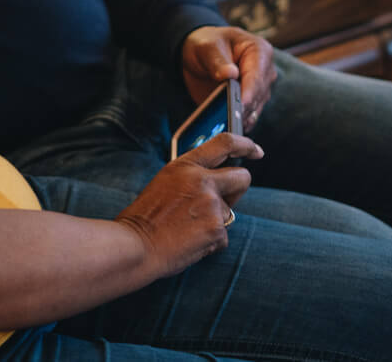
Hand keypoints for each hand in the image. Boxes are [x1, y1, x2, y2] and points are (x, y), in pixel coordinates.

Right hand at [115, 132, 261, 278]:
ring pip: (228, 212)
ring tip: (187, 229)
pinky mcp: (217, 230)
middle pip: (242, 178)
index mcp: (185, 165)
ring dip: (214, 221)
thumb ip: (191, 178)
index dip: (245, 145)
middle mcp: (202, 180)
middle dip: (238, 188)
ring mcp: (211, 205)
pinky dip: (210, 242)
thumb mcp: (165, 183)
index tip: (256, 151)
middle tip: (226, 200)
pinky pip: (222, 236)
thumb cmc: (144, 218)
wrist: (135, 247)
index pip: (225, 143)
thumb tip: (216, 184)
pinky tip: (189, 243)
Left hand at [180, 26, 277, 130]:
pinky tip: (230, 129)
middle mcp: (265, 71)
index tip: (242, 105)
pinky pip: (249, 116)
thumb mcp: (207, 48)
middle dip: (245, 108)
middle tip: (232, 120)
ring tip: (229, 127)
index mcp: (259, 51)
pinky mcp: (250, 102)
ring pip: (256, 108)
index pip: (257, 75)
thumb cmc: (206, 44)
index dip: (249, 92)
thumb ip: (217, 61)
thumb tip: (230, 74)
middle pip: (259, 95)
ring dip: (243, 118)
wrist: (198, 55)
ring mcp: (259, 88)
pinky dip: (239, 122)